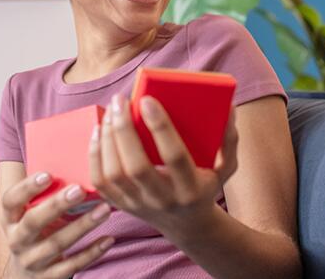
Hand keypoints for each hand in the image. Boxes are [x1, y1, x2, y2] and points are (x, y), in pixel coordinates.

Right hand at [0, 173, 114, 278]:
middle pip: (34, 222)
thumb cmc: (34, 233)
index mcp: (10, 219)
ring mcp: (32, 261)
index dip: (27, 188)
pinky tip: (108, 239)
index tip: (47, 174)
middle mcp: (17, 240)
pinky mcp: (49, 277)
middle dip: (56, 205)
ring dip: (83, 226)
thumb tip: (72, 161)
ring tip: (105, 209)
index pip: (11, 201)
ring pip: (57, 243)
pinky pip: (72, 265)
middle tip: (79, 189)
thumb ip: (43, 195)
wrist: (24, 277)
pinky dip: (92, 252)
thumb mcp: (29, 215)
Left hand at [89, 94, 238, 234]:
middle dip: (124, 130)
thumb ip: (229, 138)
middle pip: (136, 167)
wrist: (187, 225)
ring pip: (114, 174)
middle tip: (121, 100)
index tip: (147, 100)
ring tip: (111, 111)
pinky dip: (94, 154)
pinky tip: (99, 131)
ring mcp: (139, 205)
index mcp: (191, 188)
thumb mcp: (226, 167)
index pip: (174, 157)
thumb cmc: (205, 185)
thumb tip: (228, 106)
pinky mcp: (122, 205)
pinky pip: (100, 182)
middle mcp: (163, 200)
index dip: (160, 128)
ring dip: (108, 139)